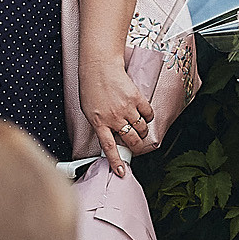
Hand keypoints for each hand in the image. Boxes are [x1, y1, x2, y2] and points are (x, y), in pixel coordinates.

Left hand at [81, 54, 155, 171]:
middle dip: (136, 147)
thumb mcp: (90, 111)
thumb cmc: (92, 87)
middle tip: (135, 146)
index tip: (122, 173)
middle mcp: (113, 117)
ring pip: (142, 129)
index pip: (109, 147)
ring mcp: (126, 108)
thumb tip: (112, 138)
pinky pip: (148, 114)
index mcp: (99, 122)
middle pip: (131, 140)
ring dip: (142, 132)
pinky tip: (142, 114)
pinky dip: (148, 117)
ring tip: (137, 127)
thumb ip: (101, 126)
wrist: (99, 67)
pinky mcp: (137, 98)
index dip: (116, 162)